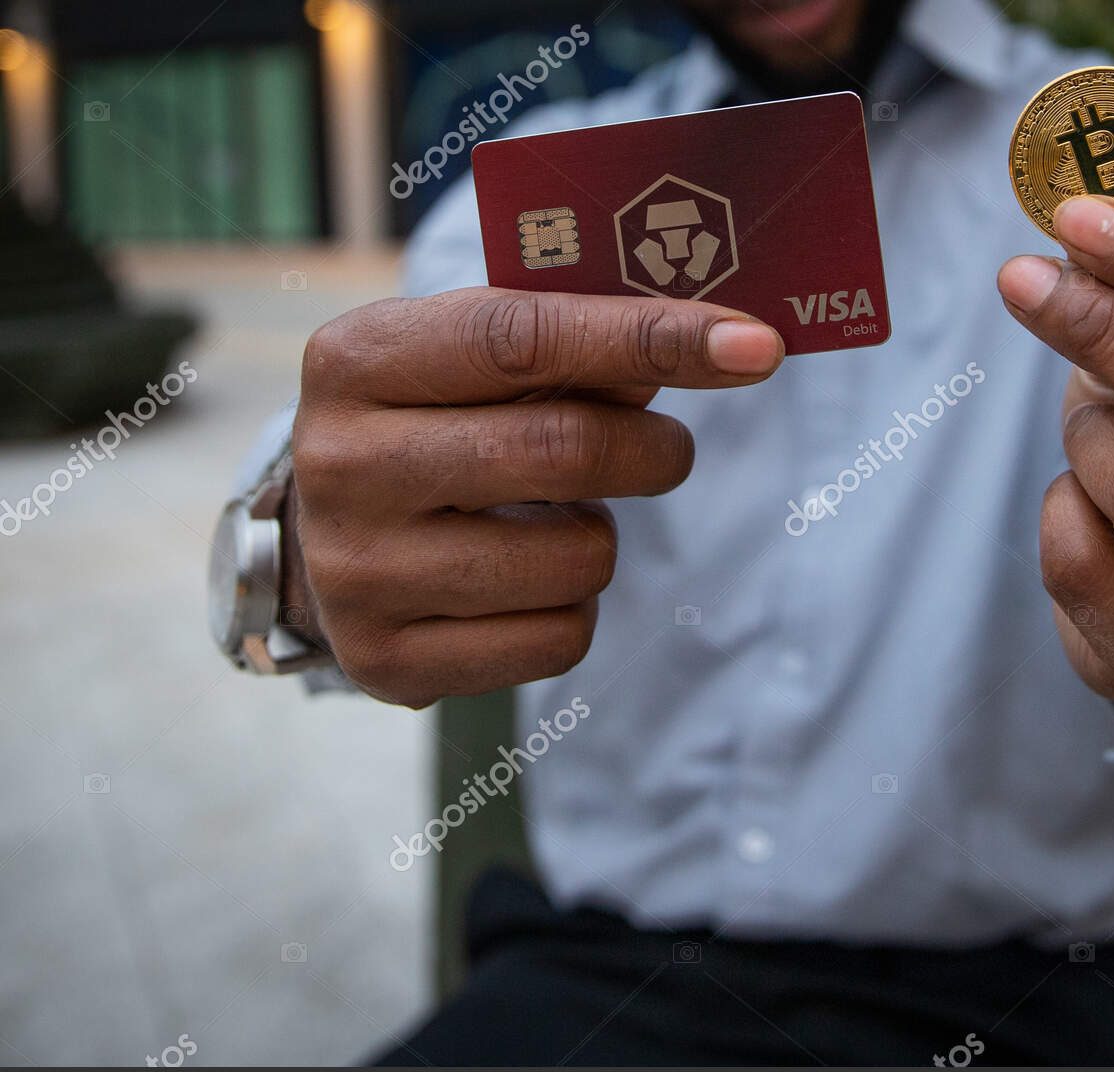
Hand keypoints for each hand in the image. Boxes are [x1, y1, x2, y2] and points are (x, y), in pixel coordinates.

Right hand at [285, 288, 783, 706]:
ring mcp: (358, 573)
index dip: (653, 336)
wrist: (324, 540)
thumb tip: (722, 344)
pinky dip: (576, 607)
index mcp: (357, 360)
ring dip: (604, 537)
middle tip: (669, 452)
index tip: (756, 346)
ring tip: (559, 520)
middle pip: (563, 451)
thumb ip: (578, 342)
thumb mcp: (473, 360)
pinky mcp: (389, 660)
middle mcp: (340, 465)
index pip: (526, 336)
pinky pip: (559, 639)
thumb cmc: (431, 423)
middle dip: (652, 451)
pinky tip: (527, 582)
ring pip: (575, 560)